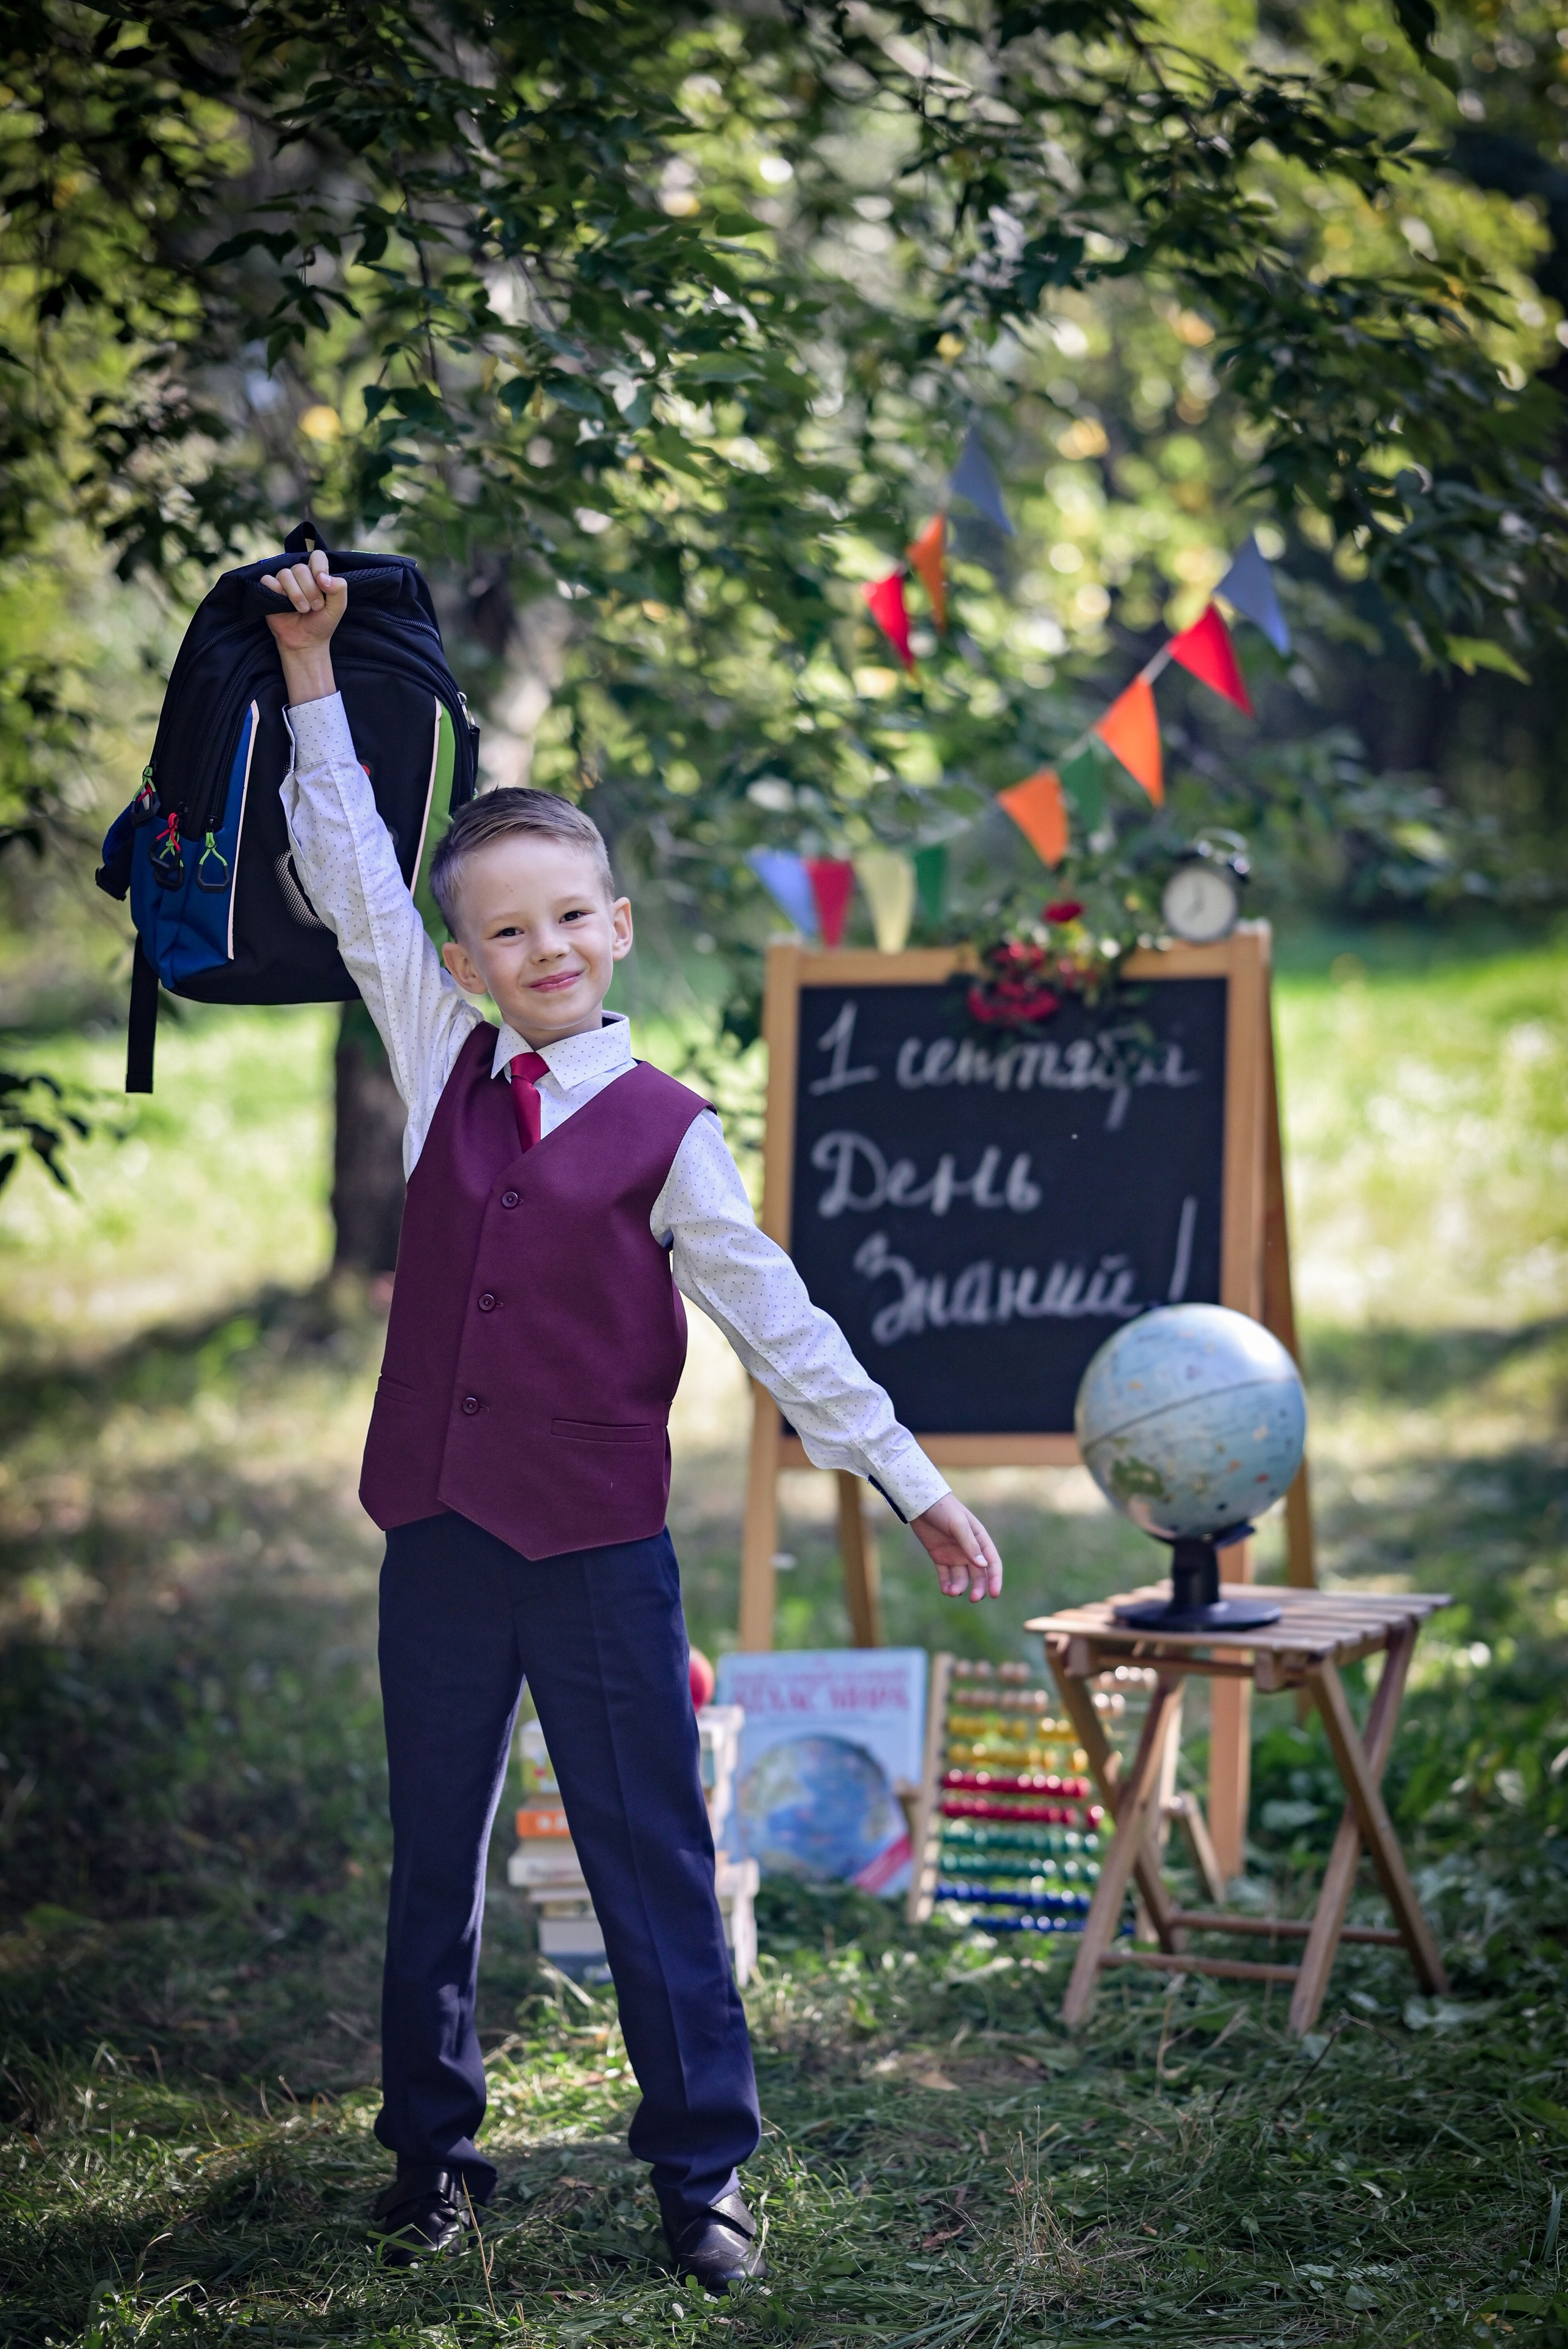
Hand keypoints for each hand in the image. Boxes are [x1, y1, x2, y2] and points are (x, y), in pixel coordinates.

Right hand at [258, 548, 346, 703]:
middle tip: (315, 607)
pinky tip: (283, 605)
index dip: (319, 567)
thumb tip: (322, 577)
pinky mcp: (269, 589)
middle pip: (300, 568)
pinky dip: (277, 593)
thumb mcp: (337, 608)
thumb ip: (339, 589)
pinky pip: (268, 580)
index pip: (317, 556)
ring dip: (296, 594)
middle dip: (310, 589)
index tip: (322, 584)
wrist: (306, 642)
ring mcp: (283, 581)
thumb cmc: (322, 623)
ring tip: (303, 610)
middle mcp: (299, 575)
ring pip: (285, 574)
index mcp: (316, 574)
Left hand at [911, 1494, 1002, 1603]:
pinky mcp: (939, 1557)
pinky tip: (945, 1590)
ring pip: (961, 1578)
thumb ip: (970, 1545)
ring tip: (952, 1592)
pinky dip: (946, 1584)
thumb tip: (983, 1566)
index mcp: (979, 1540)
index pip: (992, 1563)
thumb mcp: (958, 1525)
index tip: (994, 1594)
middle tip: (973, 1599)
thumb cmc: (944, 1509)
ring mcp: (954, 1554)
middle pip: (978, 1575)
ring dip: (959, 1587)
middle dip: (978, 1588)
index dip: (995, 1579)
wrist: (921, 1502)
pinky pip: (945, 1575)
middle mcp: (969, 1550)